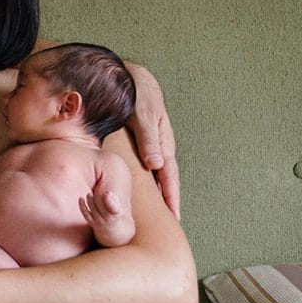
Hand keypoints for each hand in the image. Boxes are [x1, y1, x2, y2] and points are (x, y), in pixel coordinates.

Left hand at [80, 185, 133, 246]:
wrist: (109, 228)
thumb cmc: (113, 212)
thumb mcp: (117, 206)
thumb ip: (113, 199)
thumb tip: (107, 193)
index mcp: (116, 213)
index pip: (112, 207)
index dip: (109, 200)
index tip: (106, 193)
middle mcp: (107, 219)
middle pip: (100, 205)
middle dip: (97, 197)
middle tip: (97, 192)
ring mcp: (98, 221)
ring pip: (92, 208)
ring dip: (90, 199)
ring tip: (89, 194)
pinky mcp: (91, 222)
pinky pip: (85, 213)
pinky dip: (82, 205)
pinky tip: (81, 198)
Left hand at [124, 61, 180, 217]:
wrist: (127, 75)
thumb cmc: (137, 92)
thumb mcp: (143, 112)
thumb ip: (149, 137)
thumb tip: (157, 165)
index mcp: (163, 142)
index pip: (169, 176)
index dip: (171, 197)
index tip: (174, 218)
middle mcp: (158, 147)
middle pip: (164, 180)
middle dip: (167, 202)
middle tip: (168, 228)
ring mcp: (148, 145)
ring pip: (153, 175)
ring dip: (155, 195)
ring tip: (155, 217)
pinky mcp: (136, 143)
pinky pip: (141, 166)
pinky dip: (143, 181)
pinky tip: (137, 192)